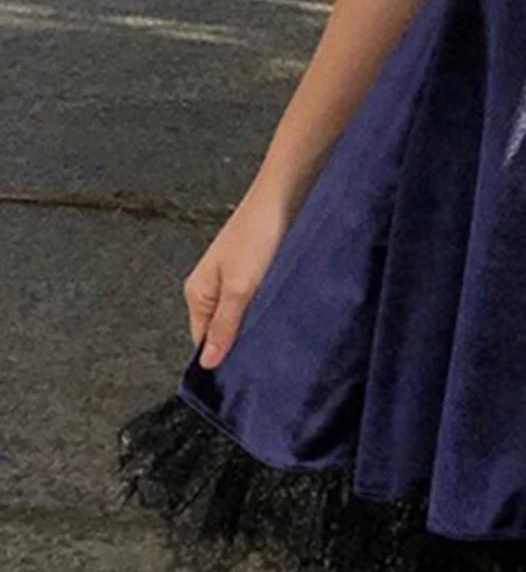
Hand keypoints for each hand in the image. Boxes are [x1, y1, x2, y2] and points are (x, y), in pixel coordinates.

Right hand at [184, 182, 294, 369]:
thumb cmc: (257, 236)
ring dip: (254, 324)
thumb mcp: (241, 288)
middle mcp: (210, 287)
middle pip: (219, 329)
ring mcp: (231, 278)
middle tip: (264, 358)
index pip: (201, 340)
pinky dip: (263, 308)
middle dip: (239, 343)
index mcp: (197, 293)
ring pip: (238, 314)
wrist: (281, 197)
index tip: (243, 374)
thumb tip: (207, 362)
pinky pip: (252, 299)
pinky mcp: (252, 269)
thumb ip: (224, 326)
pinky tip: (280, 313)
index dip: (220, 357)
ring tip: (275, 337)